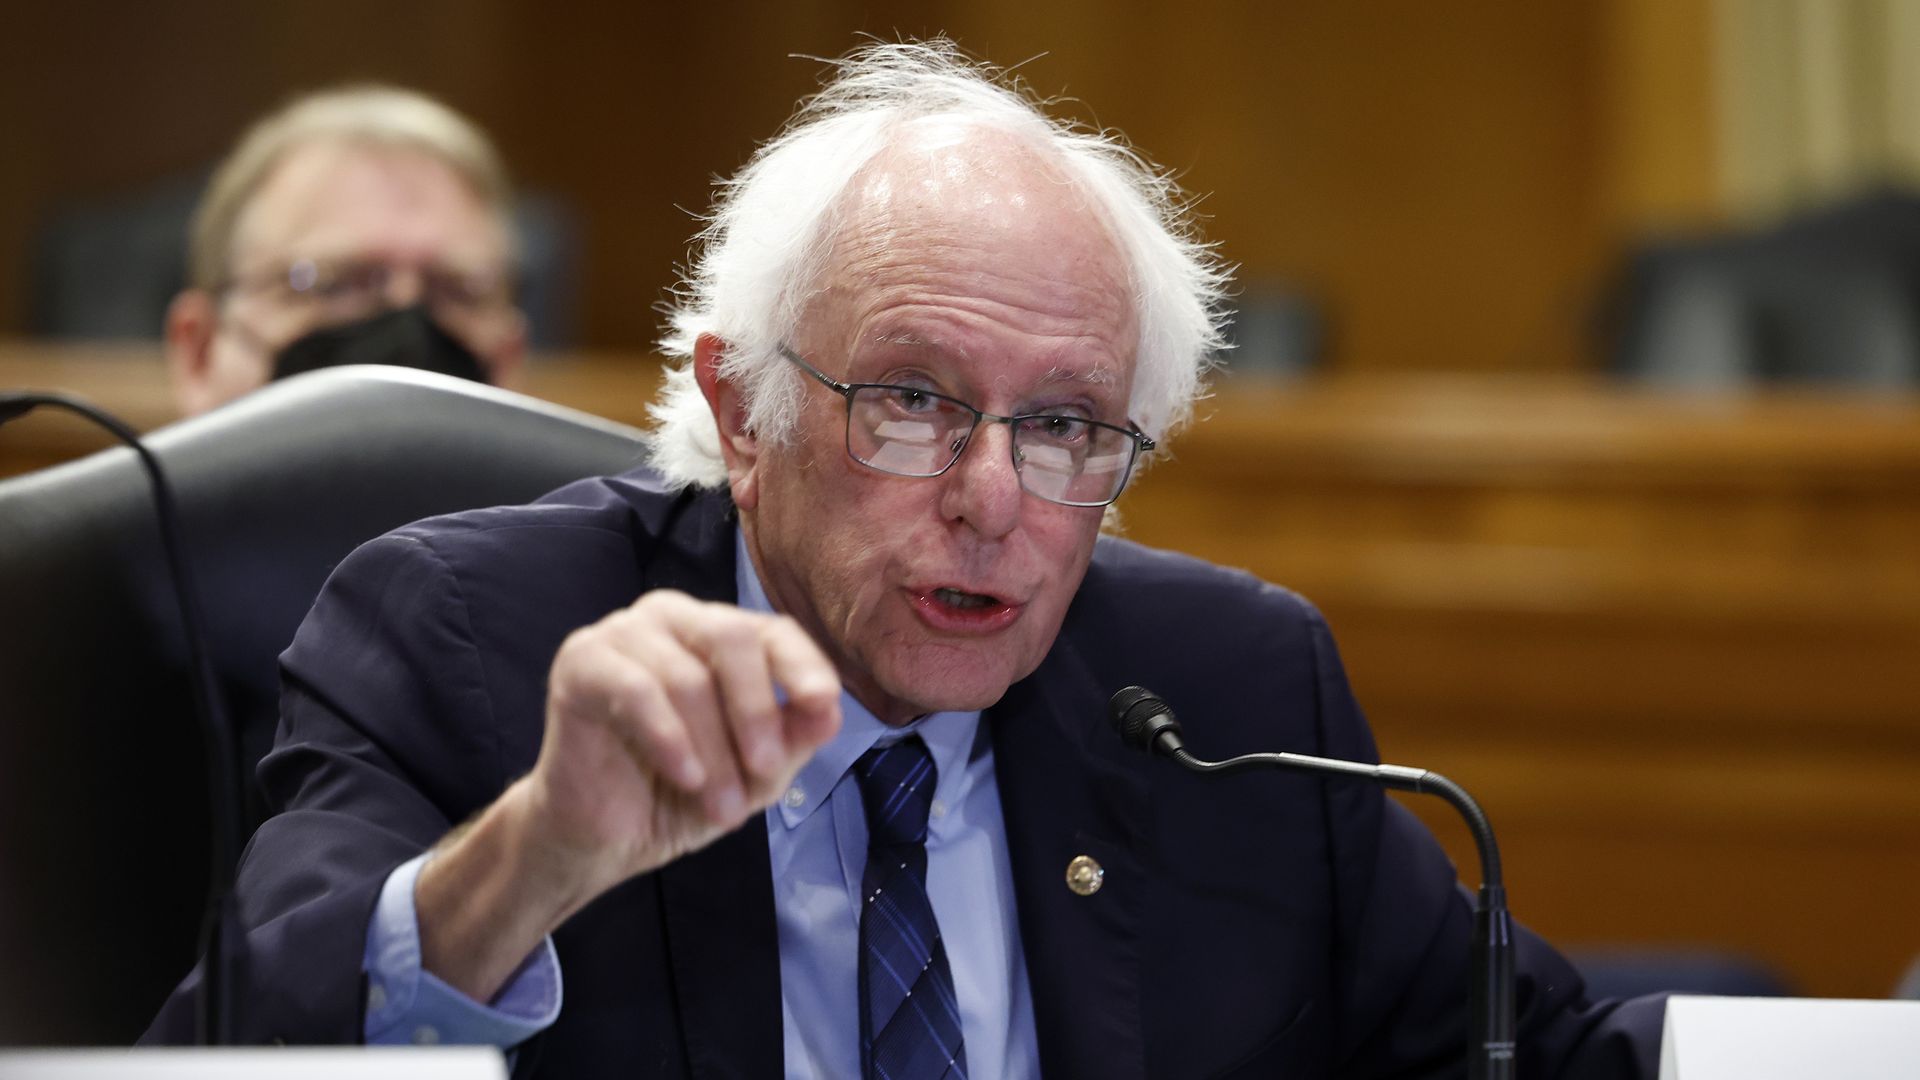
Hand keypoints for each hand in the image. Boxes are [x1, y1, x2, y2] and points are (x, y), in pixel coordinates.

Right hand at [415, 589, 840, 999]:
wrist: (604, 836)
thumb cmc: (683, 792)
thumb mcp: (754, 774)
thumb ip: (792, 738)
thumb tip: (830, 711)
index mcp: (719, 635)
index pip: (774, 631)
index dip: (803, 665)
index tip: (822, 705)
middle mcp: (674, 619)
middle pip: (731, 637)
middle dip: (756, 711)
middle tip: (765, 772)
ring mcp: (622, 634)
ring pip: (685, 676)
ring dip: (713, 750)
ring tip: (724, 808)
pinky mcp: (581, 662)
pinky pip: (635, 690)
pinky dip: (669, 738)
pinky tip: (686, 777)